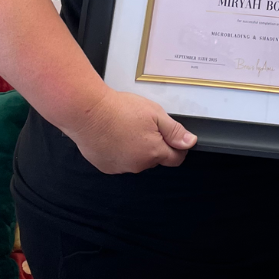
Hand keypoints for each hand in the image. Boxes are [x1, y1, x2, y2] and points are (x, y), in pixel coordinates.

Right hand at [65, 88, 197, 173]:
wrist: (88, 113)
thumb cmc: (121, 110)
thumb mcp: (155, 113)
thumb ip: (174, 131)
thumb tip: (190, 143)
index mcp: (153, 153)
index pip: (175, 159)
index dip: (178, 147)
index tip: (172, 135)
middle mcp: (137, 166)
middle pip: (155, 158)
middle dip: (155, 144)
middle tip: (145, 124)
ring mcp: (120, 168)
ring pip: (137, 160)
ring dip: (137, 148)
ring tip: (127, 127)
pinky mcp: (105, 166)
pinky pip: (120, 160)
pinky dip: (121, 150)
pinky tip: (114, 135)